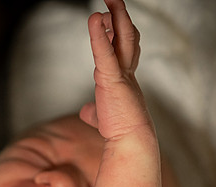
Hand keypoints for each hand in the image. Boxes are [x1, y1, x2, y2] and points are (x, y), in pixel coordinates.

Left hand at [79, 0, 151, 139]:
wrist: (130, 143)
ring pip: (123, 39)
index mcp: (125, 80)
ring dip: (116, 17)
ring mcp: (122, 75)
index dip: (121, 34)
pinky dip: (98, 35)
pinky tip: (93, 18)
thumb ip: (95, 111)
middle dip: (121, 17)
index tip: (113, 20)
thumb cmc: (120, 132)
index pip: (125, 51)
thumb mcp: (103, 117)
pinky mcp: (113, 80)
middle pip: (128, 38)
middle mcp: (127, 73)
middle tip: (114, 0)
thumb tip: (85, 112)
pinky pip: (104, 52)